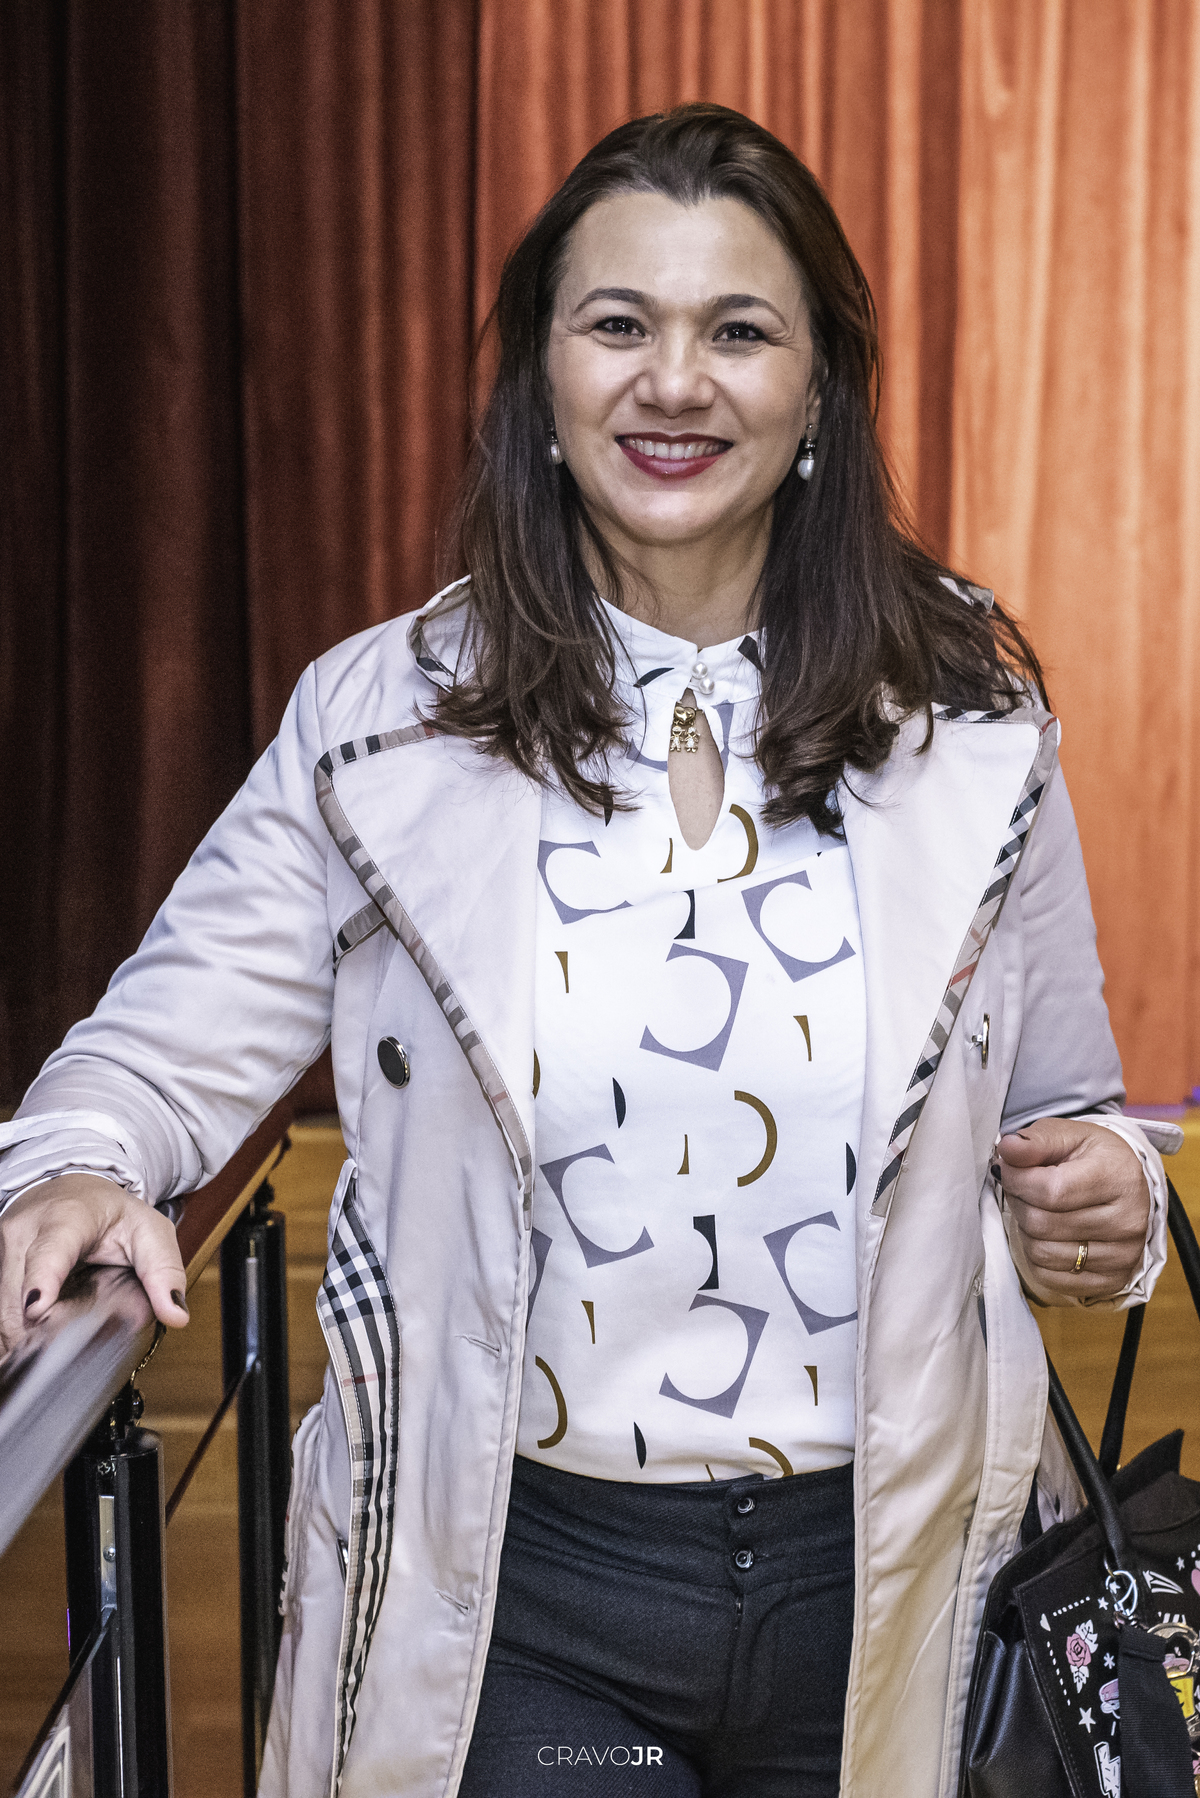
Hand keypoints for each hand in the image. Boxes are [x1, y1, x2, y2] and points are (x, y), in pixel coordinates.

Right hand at [0, 1173, 188, 1352]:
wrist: (73, 1191)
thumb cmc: (111, 1213)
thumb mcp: (150, 1232)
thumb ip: (164, 1272)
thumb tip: (176, 1314)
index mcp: (67, 1218)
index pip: (48, 1252)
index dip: (41, 1282)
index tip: (37, 1311)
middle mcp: (25, 1230)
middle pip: (19, 1294)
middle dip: (40, 1330)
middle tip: (68, 1355)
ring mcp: (2, 1246)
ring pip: (4, 1309)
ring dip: (24, 1336)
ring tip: (54, 1348)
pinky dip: (15, 1330)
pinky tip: (35, 1338)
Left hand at [998, 1117, 1149, 1303]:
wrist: (1126, 1185)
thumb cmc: (1092, 1158)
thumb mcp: (1067, 1135)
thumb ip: (1034, 1141)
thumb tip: (1006, 1149)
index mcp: (1118, 1177)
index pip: (1050, 1191)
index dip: (1017, 1180)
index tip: (1009, 1169)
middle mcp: (1127, 1221)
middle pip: (1041, 1224)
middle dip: (1019, 1203)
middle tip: (1023, 1189)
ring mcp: (1123, 1255)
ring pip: (1041, 1252)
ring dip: (1026, 1230)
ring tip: (1037, 1210)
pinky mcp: (1112, 1280)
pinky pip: (1050, 1277)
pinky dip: (1038, 1257)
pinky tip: (1049, 1235)